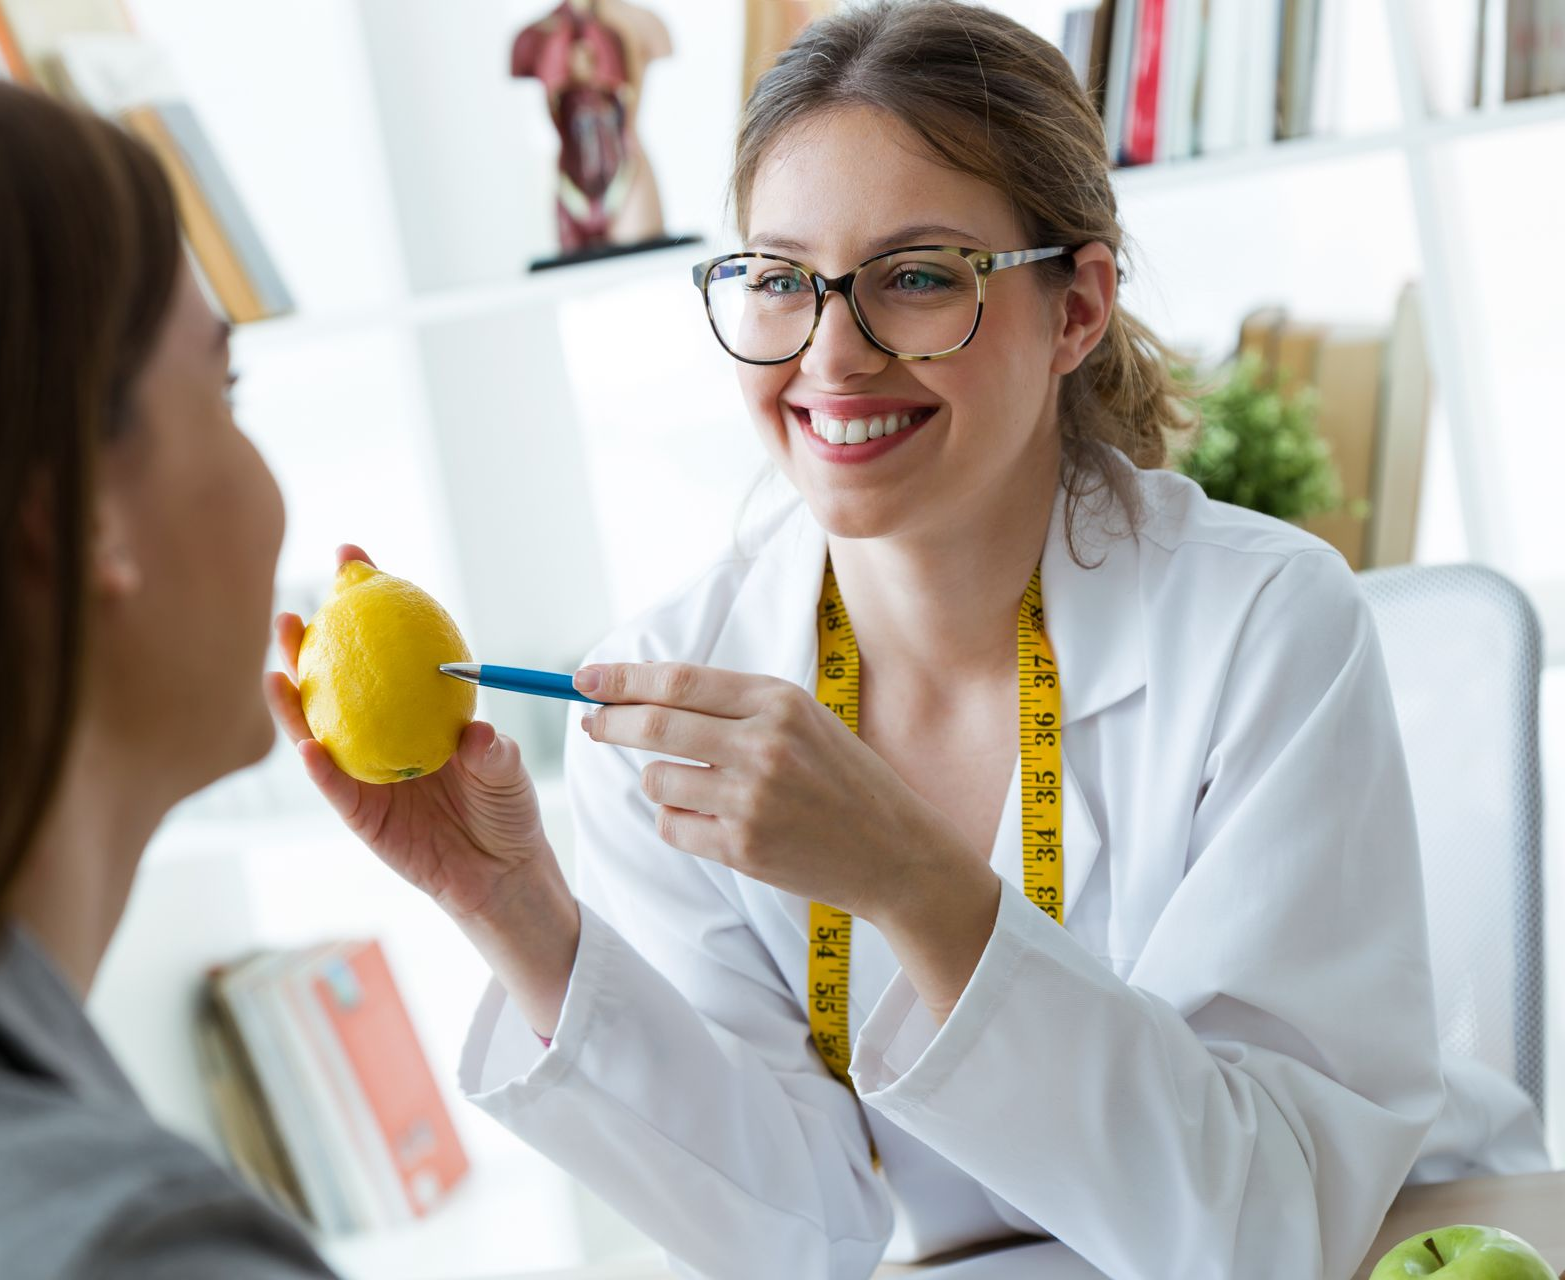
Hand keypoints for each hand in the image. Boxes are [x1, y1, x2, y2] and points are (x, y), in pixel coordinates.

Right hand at [265, 544, 553, 924]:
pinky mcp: (360, 817)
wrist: (501, 872)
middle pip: (335, 681)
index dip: (367, 602)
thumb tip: (475, 734)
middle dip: (310, 641)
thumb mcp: (508, 770)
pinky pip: (336, 788)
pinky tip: (308, 744)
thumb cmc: (506, 808)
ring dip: (293, 698)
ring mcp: (365, 773)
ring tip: (277, 664)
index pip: (388, 647)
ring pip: (318, 730)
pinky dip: (321, 766)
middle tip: (293, 606)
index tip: (351, 557)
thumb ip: (492, 752)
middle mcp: (381, 734)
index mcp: (414, 708)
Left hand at [576, 660, 979, 925]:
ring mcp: (752, 799)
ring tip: (692, 785)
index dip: (623, 679)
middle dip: (610, 722)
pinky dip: (675, 820)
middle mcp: (764, 744)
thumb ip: (734, 704)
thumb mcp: (801, 719)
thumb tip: (646, 693)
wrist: (894, 851)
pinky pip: (672, 826)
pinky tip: (711, 820)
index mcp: (778, 701)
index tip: (586, 679)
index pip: (679, 681)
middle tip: (591, 723)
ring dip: (655, 780)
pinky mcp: (744, 847)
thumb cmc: (840, 778)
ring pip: (656, 779)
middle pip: (655, 724)